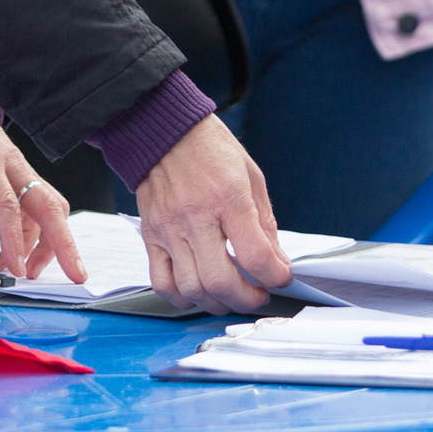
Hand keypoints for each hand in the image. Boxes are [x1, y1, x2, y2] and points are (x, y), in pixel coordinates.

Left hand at [0, 83, 85, 283]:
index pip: (8, 205)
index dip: (14, 240)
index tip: (17, 268)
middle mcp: (11, 163)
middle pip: (49, 205)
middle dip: (65, 243)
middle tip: (76, 275)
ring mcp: (19, 167)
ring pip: (49, 207)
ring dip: (48, 242)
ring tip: (28, 271)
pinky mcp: (19, 171)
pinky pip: (38, 204)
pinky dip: (37, 231)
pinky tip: (20, 251)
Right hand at [132, 115, 288, 314]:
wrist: (162, 127)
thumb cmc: (209, 148)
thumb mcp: (251, 176)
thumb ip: (265, 223)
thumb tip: (277, 261)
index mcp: (227, 197)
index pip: (254, 256)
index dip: (275, 277)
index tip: (281, 277)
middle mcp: (195, 216)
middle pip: (221, 282)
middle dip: (247, 300)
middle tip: (258, 295)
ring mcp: (169, 228)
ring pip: (191, 288)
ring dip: (217, 303)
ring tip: (231, 295)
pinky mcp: (151, 234)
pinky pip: (162, 281)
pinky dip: (182, 297)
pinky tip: (198, 292)